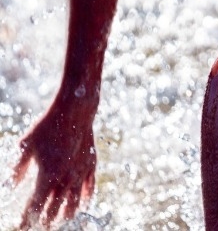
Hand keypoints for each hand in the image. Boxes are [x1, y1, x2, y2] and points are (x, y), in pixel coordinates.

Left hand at [12, 102, 97, 228]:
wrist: (74, 112)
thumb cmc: (47, 127)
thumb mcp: (25, 145)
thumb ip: (18, 168)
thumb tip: (12, 185)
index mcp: (47, 175)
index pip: (36, 204)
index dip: (28, 217)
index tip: (22, 225)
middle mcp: (65, 178)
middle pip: (55, 207)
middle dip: (47, 220)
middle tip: (41, 227)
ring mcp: (80, 172)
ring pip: (74, 201)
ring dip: (67, 213)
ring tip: (62, 221)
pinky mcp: (91, 165)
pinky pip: (90, 187)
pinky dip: (86, 198)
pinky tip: (83, 204)